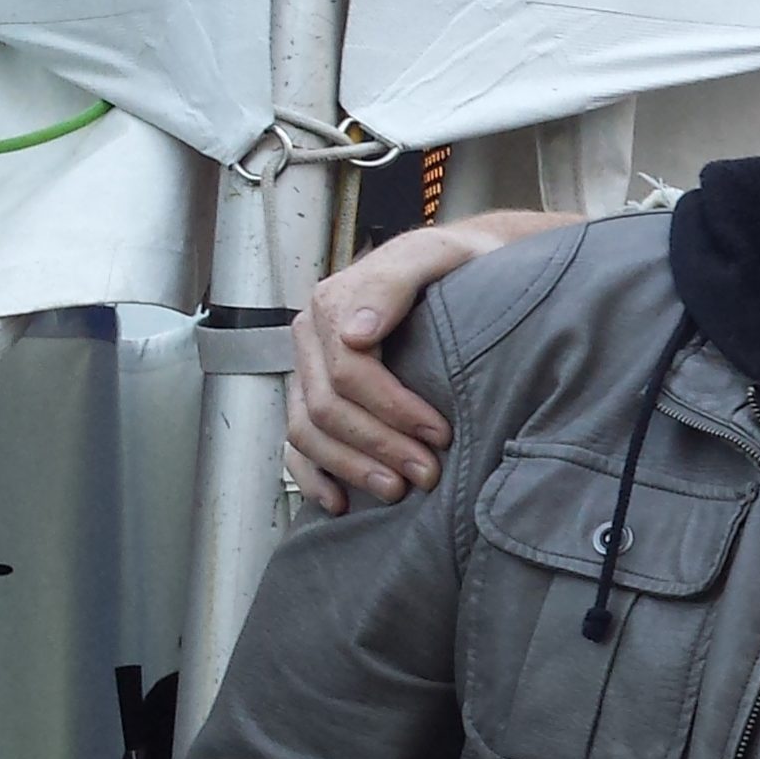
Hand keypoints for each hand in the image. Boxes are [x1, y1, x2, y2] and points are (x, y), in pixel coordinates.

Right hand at [285, 211, 578, 510]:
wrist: (464, 266)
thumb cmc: (457, 264)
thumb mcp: (435, 255)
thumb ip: (393, 283)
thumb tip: (356, 334)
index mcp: (334, 304)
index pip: (348, 373)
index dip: (392, 409)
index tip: (439, 433)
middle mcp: (311, 338)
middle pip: (329, 409)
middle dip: (378, 446)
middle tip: (427, 474)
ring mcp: (307, 371)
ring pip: (307, 433)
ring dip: (349, 468)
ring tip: (397, 491)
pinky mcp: (311, 397)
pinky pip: (294, 445)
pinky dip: (312, 477)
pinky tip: (340, 503)